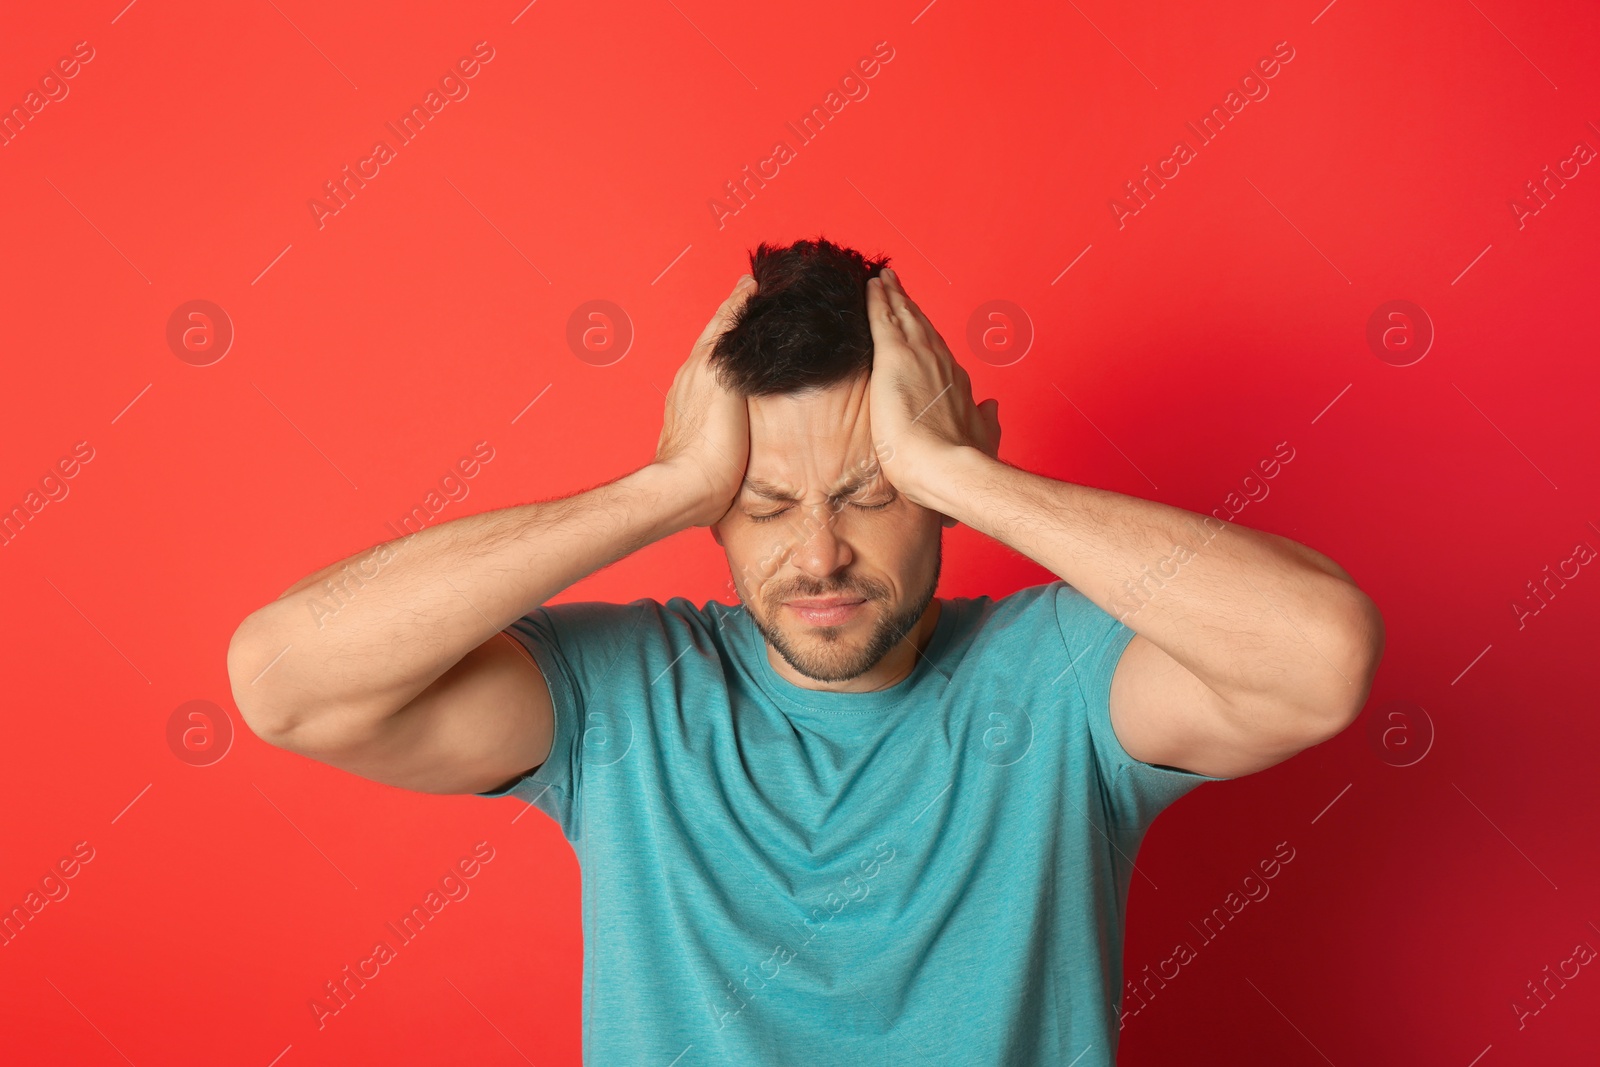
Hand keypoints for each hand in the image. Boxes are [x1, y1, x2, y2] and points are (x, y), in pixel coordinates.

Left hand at [652, 274, 756, 526]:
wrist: (690, 487)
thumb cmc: (709, 443)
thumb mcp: (722, 383)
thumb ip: (728, 349)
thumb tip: (738, 318)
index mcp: (700, 365)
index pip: (722, 321)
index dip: (738, 300)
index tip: (752, 282)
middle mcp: (691, 379)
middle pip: (715, 338)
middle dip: (733, 318)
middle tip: (752, 298)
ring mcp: (691, 403)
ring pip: (714, 362)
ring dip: (730, 345)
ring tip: (749, 334)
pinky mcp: (697, 427)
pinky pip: (714, 387)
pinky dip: (727, 373)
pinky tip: (738, 382)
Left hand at [866, 267, 1000, 515]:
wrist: (948, 467)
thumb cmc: (961, 462)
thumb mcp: (983, 438)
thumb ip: (986, 420)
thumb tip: (992, 407)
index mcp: (956, 382)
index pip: (937, 352)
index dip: (926, 335)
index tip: (919, 323)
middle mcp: (940, 362)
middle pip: (921, 325)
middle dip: (908, 305)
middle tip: (896, 286)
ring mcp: (918, 356)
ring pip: (903, 316)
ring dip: (893, 295)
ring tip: (883, 280)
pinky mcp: (894, 357)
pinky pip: (883, 319)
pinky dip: (877, 299)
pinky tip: (871, 285)